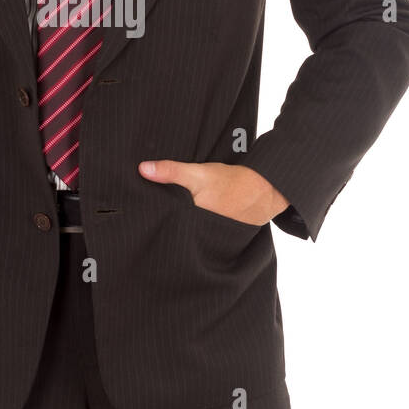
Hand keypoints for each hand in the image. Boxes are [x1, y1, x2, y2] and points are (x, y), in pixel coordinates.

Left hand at [137, 159, 288, 224]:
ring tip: (170, 223)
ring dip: (180, 230)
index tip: (142, 217)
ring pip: (188, 236)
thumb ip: (171, 171)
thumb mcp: (198, 173)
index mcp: (191, 222)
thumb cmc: (231, 182)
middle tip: (151, 220)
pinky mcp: (220, 239)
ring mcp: (211, 239)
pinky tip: (191, 225)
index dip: (152, 221)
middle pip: (174, 233)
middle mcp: (200, 235)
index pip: (164, 226)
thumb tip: (142, 169)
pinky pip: (202, 237)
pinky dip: (195, 232)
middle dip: (165, 227)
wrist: (266, 191)